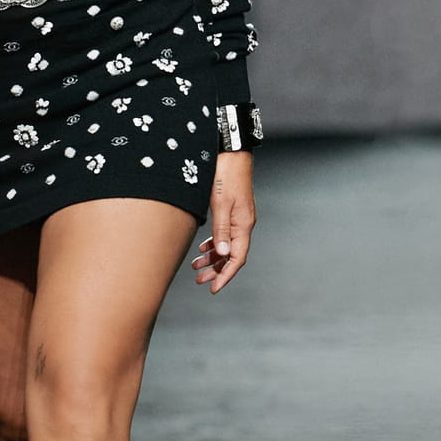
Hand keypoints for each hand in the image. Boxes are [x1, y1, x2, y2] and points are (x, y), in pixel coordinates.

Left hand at [191, 150, 255, 292]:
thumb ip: (221, 230)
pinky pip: (225, 234)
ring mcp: (238, 217)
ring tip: (196, 267)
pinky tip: (203, 248)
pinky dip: (213, 243)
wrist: (230, 152)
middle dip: (216, 270)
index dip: (225, 275)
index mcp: (243, 225)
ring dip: (212, 258)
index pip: (237, 258)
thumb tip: (222, 254)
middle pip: (231, 255)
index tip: (213, 288)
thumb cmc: (225, 175)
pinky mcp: (232, 210)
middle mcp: (244, 223)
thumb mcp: (220, 204)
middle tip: (199, 281)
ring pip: (227, 245)